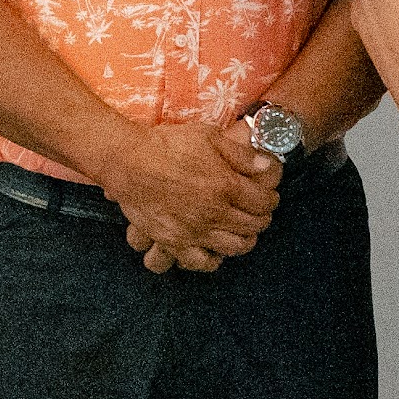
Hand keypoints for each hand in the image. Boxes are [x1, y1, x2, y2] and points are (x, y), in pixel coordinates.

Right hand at [111, 119, 281, 274]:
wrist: (127, 161)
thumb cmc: (167, 145)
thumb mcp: (209, 137)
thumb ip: (241, 155)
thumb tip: (267, 167)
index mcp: (226, 186)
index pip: (263, 202)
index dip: (271, 200)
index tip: (270, 198)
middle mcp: (213, 212)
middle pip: (252, 226)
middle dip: (262, 220)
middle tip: (260, 214)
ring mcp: (193, 230)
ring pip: (234, 247)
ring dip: (245, 241)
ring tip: (244, 233)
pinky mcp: (173, 241)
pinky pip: (201, 261)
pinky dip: (214, 259)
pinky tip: (216, 250)